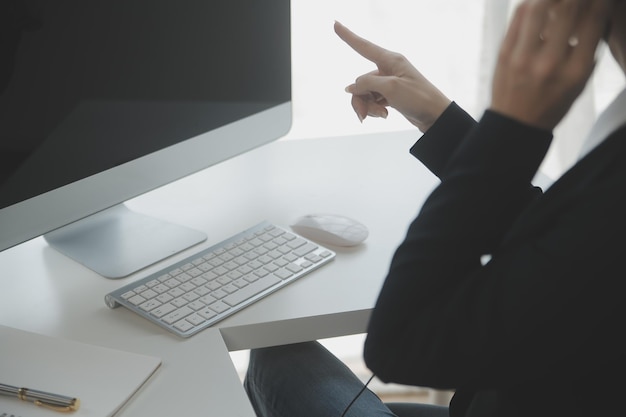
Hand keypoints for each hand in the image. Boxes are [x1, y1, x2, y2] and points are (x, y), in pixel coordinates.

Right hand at [334, 21, 450, 132]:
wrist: (435, 117)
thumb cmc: (418, 98)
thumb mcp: (390, 89)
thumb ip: (367, 84)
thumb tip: (351, 88)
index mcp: (390, 60)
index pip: (363, 46)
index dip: (348, 36)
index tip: (335, 24)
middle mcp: (388, 68)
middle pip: (360, 81)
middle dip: (360, 99)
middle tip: (363, 115)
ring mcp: (388, 82)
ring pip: (364, 93)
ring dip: (367, 106)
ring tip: (380, 116)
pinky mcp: (389, 95)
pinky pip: (372, 100)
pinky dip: (374, 109)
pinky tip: (384, 115)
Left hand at [491, 0, 612, 130]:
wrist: (515, 123)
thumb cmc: (552, 103)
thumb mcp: (580, 83)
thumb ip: (588, 50)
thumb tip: (594, 12)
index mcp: (574, 72)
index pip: (593, 22)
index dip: (600, 2)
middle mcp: (549, 63)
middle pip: (568, 9)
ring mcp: (523, 58)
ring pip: (538, 7)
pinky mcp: (503, 53)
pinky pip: (518, 17)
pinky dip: (532, 3)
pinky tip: (541, 3)